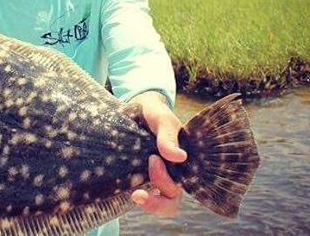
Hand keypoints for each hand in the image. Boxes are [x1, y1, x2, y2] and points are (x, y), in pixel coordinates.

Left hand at [129, 91, 185, 216]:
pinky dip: (136, 195)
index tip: (153, 158)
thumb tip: (180, 157)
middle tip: (138, 193)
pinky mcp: (139, 176)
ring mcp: (156, 177)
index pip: (182, 186)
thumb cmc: (154, 113)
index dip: (167, 182)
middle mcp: (172, 174)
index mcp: (183, 163)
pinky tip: (126, 191)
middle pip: (171, 200)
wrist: (137, 107)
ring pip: (159, 202)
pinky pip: (142, 193)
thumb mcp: (162, 119)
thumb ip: (168, 136)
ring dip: (149, 203)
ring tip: (134, 196)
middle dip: (158, 202)